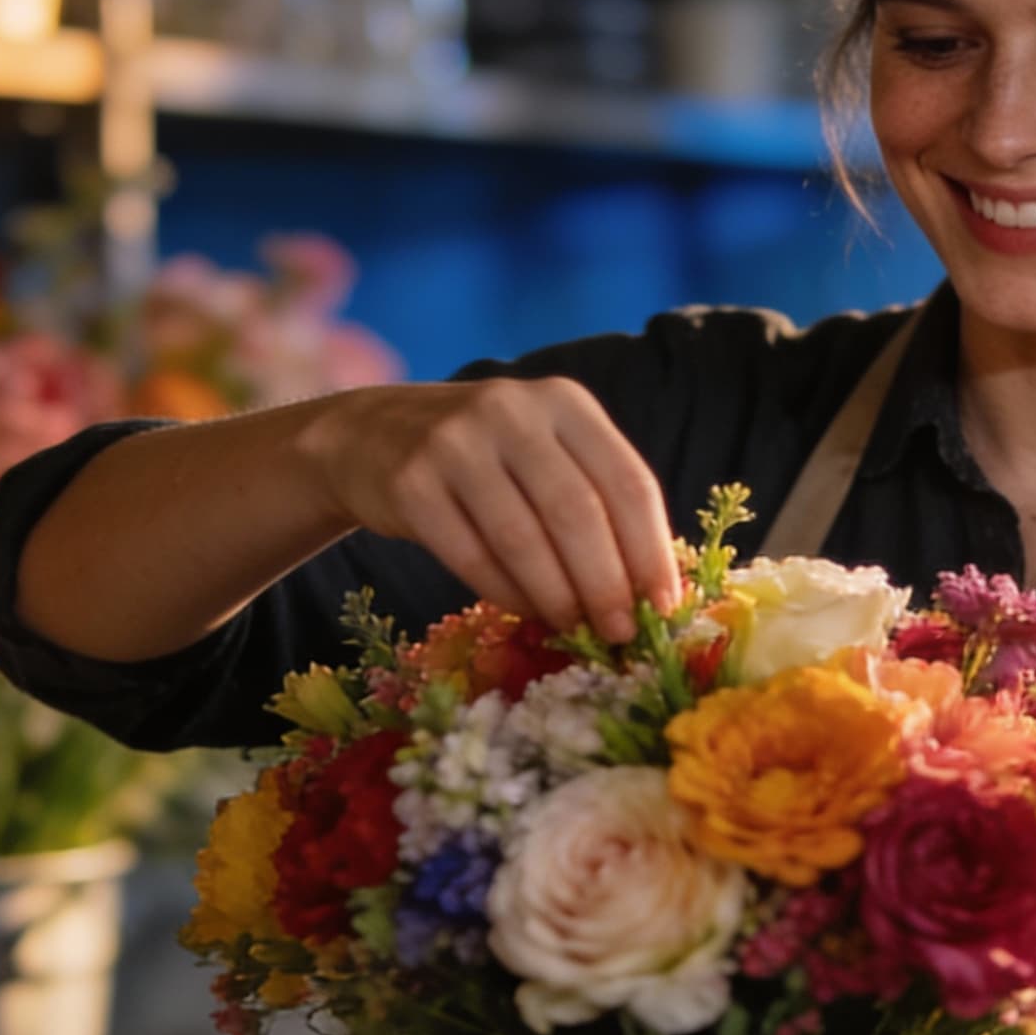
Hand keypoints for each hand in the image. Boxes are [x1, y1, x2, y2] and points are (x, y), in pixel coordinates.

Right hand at [293, 378, 685, 642]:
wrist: (371, 435)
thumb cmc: (484, 455)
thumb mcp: (544, 449)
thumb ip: (593, 497)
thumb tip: (649, 589)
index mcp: (563, 401)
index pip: (626, 480)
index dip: (651, 549)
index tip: (664, 606)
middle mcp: (511, 411)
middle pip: (577, 513)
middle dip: (607, 584)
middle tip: (621, 633)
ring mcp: (455, 444)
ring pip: (524, 539)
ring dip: (557, 597)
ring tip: (575, 631)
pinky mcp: (411, 483)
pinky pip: (471, 556)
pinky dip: (506, 594)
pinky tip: (525, 612)